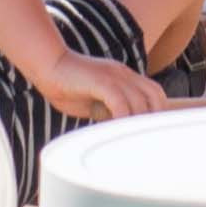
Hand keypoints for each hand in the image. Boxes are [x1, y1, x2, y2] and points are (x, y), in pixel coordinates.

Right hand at [23, 44, 168, 126]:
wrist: (48, 65)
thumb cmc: (67, 87)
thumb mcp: (95, 102)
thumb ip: (110, 111)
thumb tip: (120, 131)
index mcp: (125, 77)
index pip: (154, 93)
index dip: (157, 112)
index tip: (152, 134)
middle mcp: (124, 74)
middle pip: (155, 95)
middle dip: (154, 118)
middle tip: (146, 140)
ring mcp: (114, 75)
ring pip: (140, 100)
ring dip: (139, 122)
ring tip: (133, 141)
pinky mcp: (101, 80)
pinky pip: (120, 101)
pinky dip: (123, 118)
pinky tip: (117, 132)